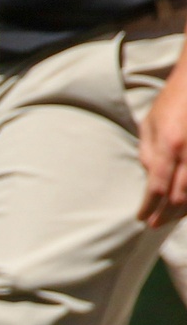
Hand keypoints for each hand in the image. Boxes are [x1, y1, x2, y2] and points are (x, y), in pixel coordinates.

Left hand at [140, 48, 186, 227]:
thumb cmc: (175, 99)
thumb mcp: (151, 123)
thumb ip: (148, 153)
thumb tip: (148, 179)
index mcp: (169, 144)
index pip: (156, 187)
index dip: (148, 208)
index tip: (141, 219)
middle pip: (180, 196)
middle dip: (166, 215)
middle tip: (155, 225)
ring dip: (185, 210)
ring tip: (172, 217)